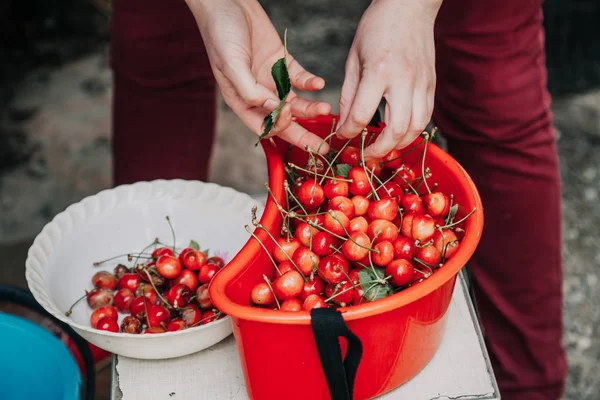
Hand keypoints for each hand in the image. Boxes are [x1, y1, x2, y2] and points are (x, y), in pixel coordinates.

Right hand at [185, 0, 331, 152]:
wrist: (227, 3)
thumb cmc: (221, 33)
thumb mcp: (230, 64)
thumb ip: (249, 90)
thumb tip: (272, 108)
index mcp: (241, 101)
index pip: (263, 126)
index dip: (278, 127)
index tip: (288, 116)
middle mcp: (258, 95)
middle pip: (284, 122)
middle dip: (303, 135)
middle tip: (322, 147)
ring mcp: (272, 80)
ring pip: (296, 103)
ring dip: (311, 108)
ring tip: (325, 109)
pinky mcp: (283, 64)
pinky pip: (300, 79)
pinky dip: (310, 83)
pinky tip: (318, 84)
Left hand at [337, 0, 440, 157]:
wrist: (410, 6)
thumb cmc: (377, 28)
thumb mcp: (353, 59)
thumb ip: (349, 94)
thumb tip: (345, 123)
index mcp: (378, 71)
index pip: (362, 115)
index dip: (349, 132)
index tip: (342, 137)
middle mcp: (404, 80)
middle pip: (395, 130)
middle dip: (379, 150)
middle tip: (366, 156)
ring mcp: (422, 84)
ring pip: (415, 128)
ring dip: (399, 145)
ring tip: (383, 150)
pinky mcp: (431, 85)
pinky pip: (425, 117)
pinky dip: (413, 132)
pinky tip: (399, 134)